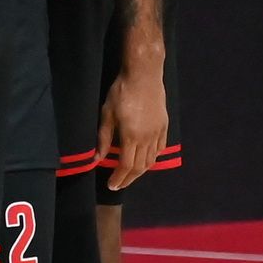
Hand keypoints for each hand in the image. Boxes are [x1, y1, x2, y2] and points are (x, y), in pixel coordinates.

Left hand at [98, 60, 167, 190]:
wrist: (144, 76)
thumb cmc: (121, 93)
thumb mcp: (106, 114)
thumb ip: (102, 138)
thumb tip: (97, 158)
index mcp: (131, 137)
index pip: (126, 165)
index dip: (119, 178)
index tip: (112, 185)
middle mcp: (147, 139)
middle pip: (140, 167)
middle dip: (128, 179)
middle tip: (119, 185)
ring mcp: (158, 133)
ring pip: (151, 160)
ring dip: (140, 171)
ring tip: (129, 175)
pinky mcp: (164, 127)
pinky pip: (160, 149)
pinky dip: (152, 159)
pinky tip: (146, 161)